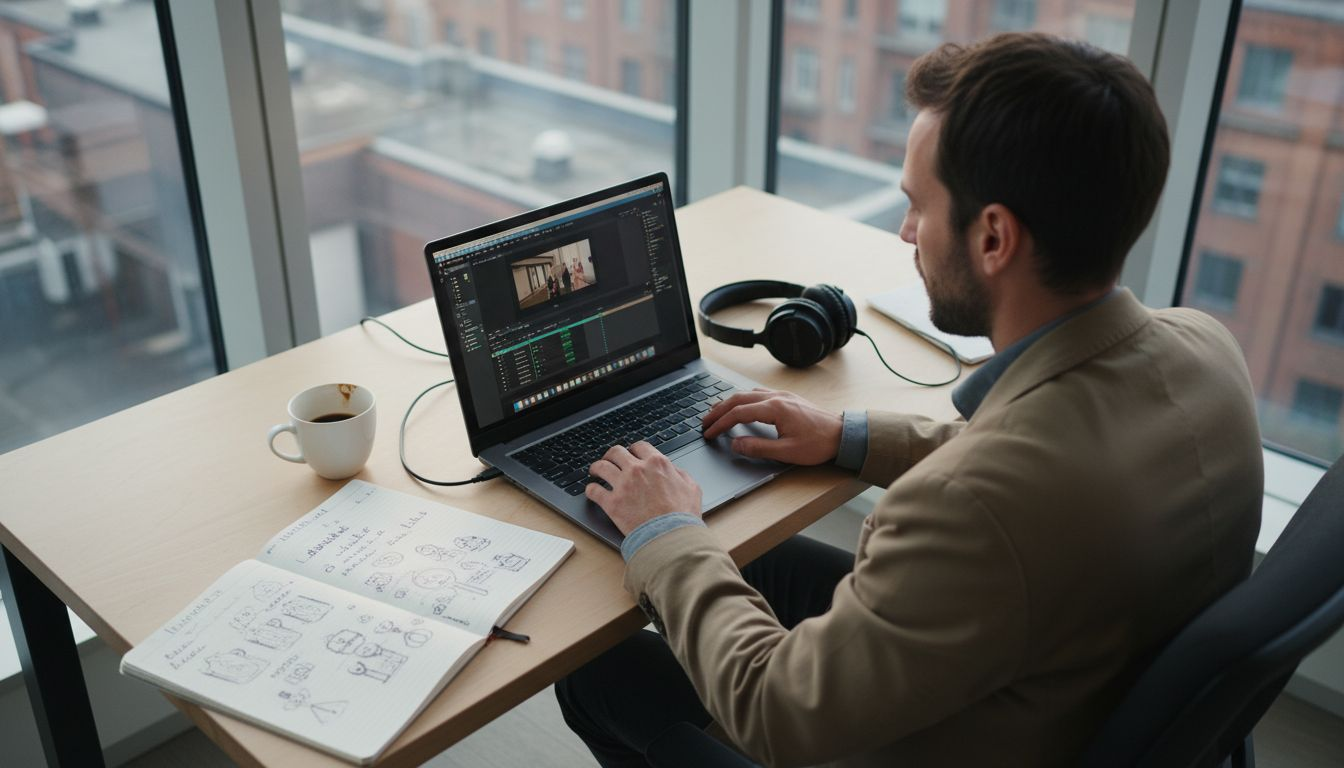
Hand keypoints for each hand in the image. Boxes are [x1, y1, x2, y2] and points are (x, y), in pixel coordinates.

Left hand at [587, 442, 703, 535]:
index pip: (639, 446)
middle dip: (611, 455)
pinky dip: (590, 490)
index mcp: (657, 463)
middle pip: (616, 452)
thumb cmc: (683, 515)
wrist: (671, 536)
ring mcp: (623, 485)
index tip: (630, 454)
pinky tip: (591, 491)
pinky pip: (594, 491)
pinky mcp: (612, 503)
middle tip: (609, 460)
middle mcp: (637, 470)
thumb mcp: (692, 488)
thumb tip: (674, 471)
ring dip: (596, 468)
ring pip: (601, 467)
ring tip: (595, 471)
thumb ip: (681, 475)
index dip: (633, 449)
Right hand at [702, 388, 842, 464]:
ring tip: (716, 413)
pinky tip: (740, 406)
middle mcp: (776, 397)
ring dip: (729, 402)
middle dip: (718, 410)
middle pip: (738, 399)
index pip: (738, 413)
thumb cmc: (819, 444)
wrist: (842, 434)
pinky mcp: (787, 398)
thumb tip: (736, 444)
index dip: (720, 423)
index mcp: (775, 409)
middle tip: (704, 422)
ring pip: (747, 393)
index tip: (709, 433)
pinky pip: (758, 393)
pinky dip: (743, 399)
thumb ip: (758, 448)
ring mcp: (782, 395)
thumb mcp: (787, 452)